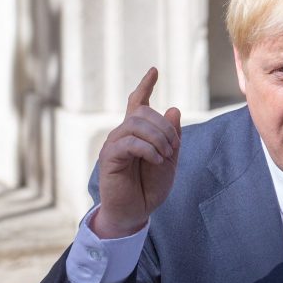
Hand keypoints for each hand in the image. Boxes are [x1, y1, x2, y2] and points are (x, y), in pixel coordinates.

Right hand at [92, 67, 181, 237]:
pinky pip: (129, 142)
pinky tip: (156, 160)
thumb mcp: (169, 161)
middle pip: (143, 112)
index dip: (145, 86)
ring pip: (135, 123)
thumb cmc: (150, 188)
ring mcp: (114, 144)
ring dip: (157, 138)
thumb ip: (172, 137)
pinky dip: (148, 149)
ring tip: (165, 156)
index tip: (154, 70)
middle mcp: (122, 134)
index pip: (138, 103)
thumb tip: (173, 109)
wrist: (135, 212)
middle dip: (164, 127)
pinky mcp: (109, 157)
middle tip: (173, 148)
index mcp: (137, 134)